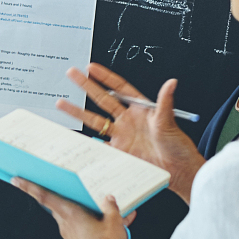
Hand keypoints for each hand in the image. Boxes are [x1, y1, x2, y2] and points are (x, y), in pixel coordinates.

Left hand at [11, 178, 139, 238]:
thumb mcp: (114, 222)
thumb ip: (111, 207)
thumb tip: (108, 199)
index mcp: (70, 214)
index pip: (44, 197)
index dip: (29, 187)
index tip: (16, 180)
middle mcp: (66, 224)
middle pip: (59, 205)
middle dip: (61, 196)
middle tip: (66, 188)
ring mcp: (70, 236)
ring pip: (71, 217)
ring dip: (82, 211)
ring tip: (104, 209)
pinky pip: (81, 229)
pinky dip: (92, 224)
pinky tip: (108, 225)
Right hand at [55, 64, 204, 204]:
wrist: (177, 171)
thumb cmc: (177, 146)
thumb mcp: (170, 122)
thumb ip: (165, 102)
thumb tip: (171, 83)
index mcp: (140, 109)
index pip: (119, 87)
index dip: (105, 77)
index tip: (91, 67)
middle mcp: (128, 120)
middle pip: (102, 99)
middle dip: (86, 86)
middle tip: (72, 74)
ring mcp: (121, 136)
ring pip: (94, 120)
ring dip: (77, 112)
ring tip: (61, 103)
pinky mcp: (117, 151)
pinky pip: (96, 143)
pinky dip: (84, 141)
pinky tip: (71, 135)